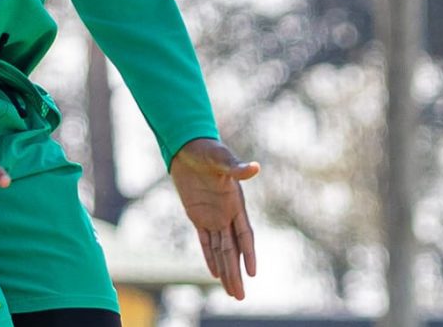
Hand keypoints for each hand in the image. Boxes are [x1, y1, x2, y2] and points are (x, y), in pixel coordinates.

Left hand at [169, 137, 259, 299]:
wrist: (187, 146)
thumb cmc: (207, 150)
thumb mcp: (220, 158)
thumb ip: (236, 168)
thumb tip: (255, 167)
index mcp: (236, 203)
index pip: (245, 235)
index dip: (248, 254)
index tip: (252, 274)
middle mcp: (227, 213)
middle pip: (233, 250)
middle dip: (236, 273)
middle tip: (240, 296)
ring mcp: (213, 216)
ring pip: (221, 250)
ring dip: (226, 270)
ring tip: (231, 293)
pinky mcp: (197, 215)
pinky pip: (206, 242)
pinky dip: (210, 257)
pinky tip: (215, 273)